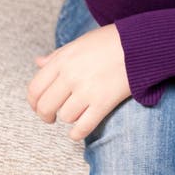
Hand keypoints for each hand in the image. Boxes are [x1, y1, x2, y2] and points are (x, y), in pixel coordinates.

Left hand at [26, 23, 131, 141]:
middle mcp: (70, 76)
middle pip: (46, 107)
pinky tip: (77, 132)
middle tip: (51, 118)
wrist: (140, 44)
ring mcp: (87, 90)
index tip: (39, 107)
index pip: (35, 89)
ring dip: (68, 118)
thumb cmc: (110, 41)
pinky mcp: (103, 102)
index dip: (34, 103)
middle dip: (46, 116)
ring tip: (76, 113)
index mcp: (62, 60)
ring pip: (65, 117)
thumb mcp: (79, 43)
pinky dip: (76, 134)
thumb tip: (38, 62)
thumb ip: (57, 55)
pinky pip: (83, 127)